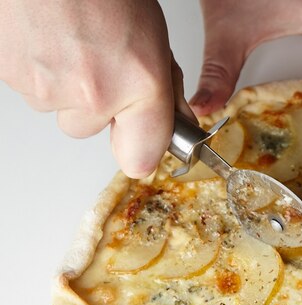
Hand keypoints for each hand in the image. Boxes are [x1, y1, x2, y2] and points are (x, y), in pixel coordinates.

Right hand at [0, 0, 194, 177]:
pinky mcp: (12, 77)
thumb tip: (176, 120)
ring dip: (68, 88)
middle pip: (91, 130)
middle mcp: (94, 93)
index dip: (140, 151)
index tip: (142, 141)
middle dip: (98, 106)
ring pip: (61, 109)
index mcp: (139, 83)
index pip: (140, 160)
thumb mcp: (155, 37)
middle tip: (101, 62)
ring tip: (74, 43)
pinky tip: (51, 40)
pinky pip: (33, 90)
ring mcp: (48, 87)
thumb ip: (165, 88)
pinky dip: (42, 71)